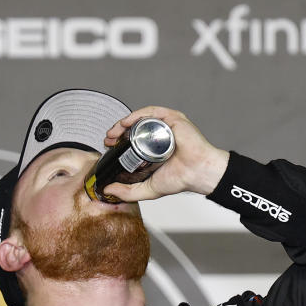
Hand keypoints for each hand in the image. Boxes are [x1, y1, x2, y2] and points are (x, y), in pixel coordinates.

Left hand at [102, 106, 229, 201]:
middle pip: (134, 128)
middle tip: (108, 139)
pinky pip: (151, 113)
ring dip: (124, 123)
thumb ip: (128, 192)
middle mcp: (159, 135)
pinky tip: (126, 123)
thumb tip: (108, 190)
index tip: (108, 145)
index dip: (118, 142)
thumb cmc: (181, 179)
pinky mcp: (172, 118)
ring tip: (114, 132)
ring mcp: (166, 126)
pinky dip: (137, 115)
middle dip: (118, 131)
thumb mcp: (148, 189)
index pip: (132, 140)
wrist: (197, 172)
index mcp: (154, 148)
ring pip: (140, 119)